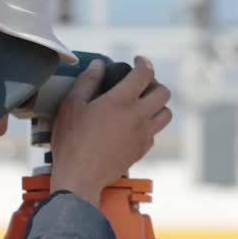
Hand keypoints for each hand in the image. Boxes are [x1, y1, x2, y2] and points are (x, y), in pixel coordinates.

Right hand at [49, 56, 171, 202]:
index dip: (143, 62)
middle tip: (140, 84)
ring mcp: (143, 135)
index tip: (137, 61)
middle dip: (154, 83)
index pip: (145, 73)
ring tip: (142, 104)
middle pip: (164, 93)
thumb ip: (87, 81)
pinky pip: (155, 133)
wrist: (80, 177)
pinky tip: (133, 125)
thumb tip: (98, 65)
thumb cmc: (72, 141)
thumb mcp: (71, 105)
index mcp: (121, 101)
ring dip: (158, 105)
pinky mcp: (141, 150)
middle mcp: (138, 116)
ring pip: (166, 114)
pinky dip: (149, 125)